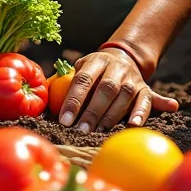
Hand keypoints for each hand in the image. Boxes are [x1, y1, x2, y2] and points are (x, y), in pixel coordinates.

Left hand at [58, 49, 178, 131]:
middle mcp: (116, 67)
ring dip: (111, 116)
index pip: (83, 79)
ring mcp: (132, 78)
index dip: (73, 100)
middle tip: (80, 130)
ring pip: (124, 95)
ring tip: (98, 132)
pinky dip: (141, 113)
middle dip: (92, 111)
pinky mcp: (145, 89)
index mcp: (96, 61)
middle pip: (105, 88)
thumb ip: (66, 80)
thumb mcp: (82, 68)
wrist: (125, 58)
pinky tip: (133, 125)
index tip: (64, 120)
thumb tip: (44, 94)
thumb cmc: (95, 71)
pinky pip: (146, 101)